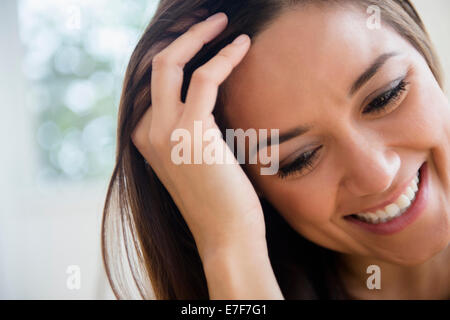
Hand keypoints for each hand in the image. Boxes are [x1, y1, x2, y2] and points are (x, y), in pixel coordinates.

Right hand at [131, 12, 265, 259]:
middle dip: (180, 35)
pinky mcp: (190, 132)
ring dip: (199, 35)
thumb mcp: (198, 158)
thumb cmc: (221, 199)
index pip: (153, 82)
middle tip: (209, 19)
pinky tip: (243, 45)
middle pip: (154, 65)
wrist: (227, 237)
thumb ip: (193, 127)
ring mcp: (164, 132)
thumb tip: (209, 93)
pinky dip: (224, 57)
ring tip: (225, 22)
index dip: (176, 54)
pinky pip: (204, 78)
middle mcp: (146, 131)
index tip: (200, 38)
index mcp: (146, 138)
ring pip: (170, 63)